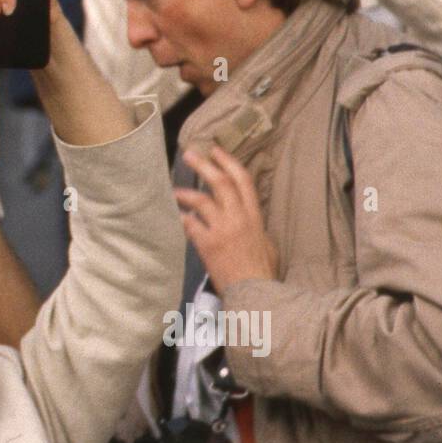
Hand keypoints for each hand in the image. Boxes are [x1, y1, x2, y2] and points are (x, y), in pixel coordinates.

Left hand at [173, 146, 278, 293]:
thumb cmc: (262, 271)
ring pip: (201, 201)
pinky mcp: (207, 244)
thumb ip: (255, 227)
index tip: (215, 149)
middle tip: (189, 154)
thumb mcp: (267, 243)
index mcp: (254, 215)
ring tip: (174, 191)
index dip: (228, 161)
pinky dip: (182, 219)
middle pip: (220, 182)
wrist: (254, 292)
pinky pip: (190, 224)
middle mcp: (238, 218)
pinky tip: (177, 217)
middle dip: (204, 165)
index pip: (242, 180)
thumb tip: (245, 219)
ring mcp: (222, 230)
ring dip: (185, 193)